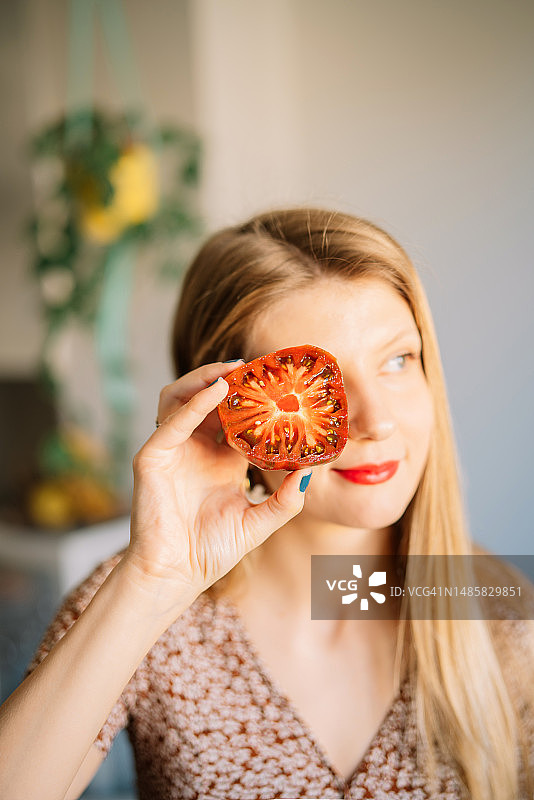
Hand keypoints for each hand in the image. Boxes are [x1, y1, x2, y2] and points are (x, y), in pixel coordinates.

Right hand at [124, 361, 311, 610]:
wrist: (176, 575)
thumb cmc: (213, 550)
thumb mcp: (259, 522)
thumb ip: (285, 500)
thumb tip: (310, 473)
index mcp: (220, 458)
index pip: (235, 414)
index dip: (254, 397)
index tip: (279, 382)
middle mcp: (195, 447)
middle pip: (206, 397)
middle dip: (228, 377)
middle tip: (256, 366)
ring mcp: (172, 449)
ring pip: (181, 397)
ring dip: (205, 378)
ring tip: (232, 371)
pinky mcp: (152, 457)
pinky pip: (172, 421)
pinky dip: (194, 402)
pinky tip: (217, 391)